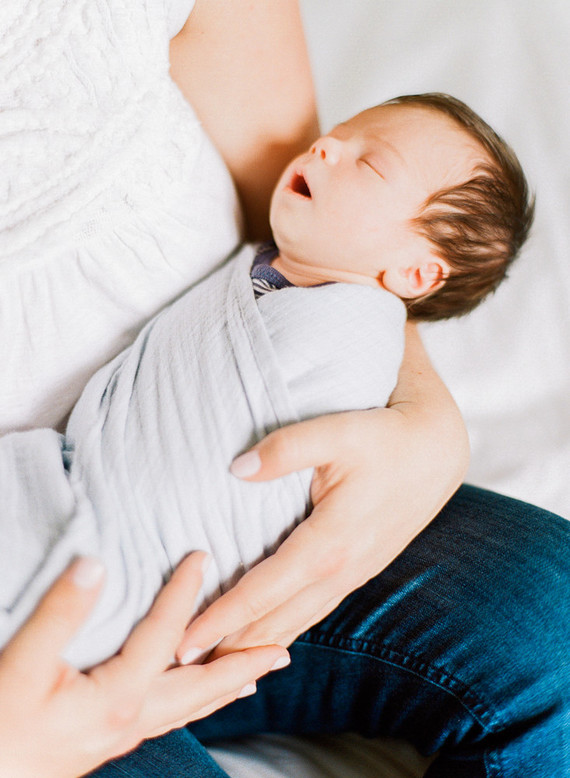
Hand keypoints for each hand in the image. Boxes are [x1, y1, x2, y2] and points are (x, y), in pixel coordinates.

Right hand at [0, 554, 288, 777]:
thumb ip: (61, 614)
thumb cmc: (2, 726)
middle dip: (244, 664)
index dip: (185, 592)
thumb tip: (95, 565)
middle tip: (281, 649)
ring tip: (256, 674)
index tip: (203, 556)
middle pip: (202, 687)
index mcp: (121, 696)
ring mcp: (124, 733)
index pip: (167, 634)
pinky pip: (172, 715)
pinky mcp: (111, 738)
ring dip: (227, 686)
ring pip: (191, 707)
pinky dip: (197, 701)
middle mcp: (133, 718)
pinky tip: (194, 698)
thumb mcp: (23, 664)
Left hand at [177, 325, 468, 657]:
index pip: (261, 593)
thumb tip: (237, 468)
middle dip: (228, 649)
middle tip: (182, 671)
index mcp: (330, 544)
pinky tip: (267, 643)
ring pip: (295, 624)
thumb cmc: (385, 439)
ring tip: (215, 670)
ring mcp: (352, 576)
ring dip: (254, 648)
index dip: (219, 618)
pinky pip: (313, 612)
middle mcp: (341, 571)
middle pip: (275, 622)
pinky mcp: (356, 571)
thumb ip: (285, 449)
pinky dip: (284, 633)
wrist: (436, 451)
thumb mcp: (336, 432)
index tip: (182, 642)